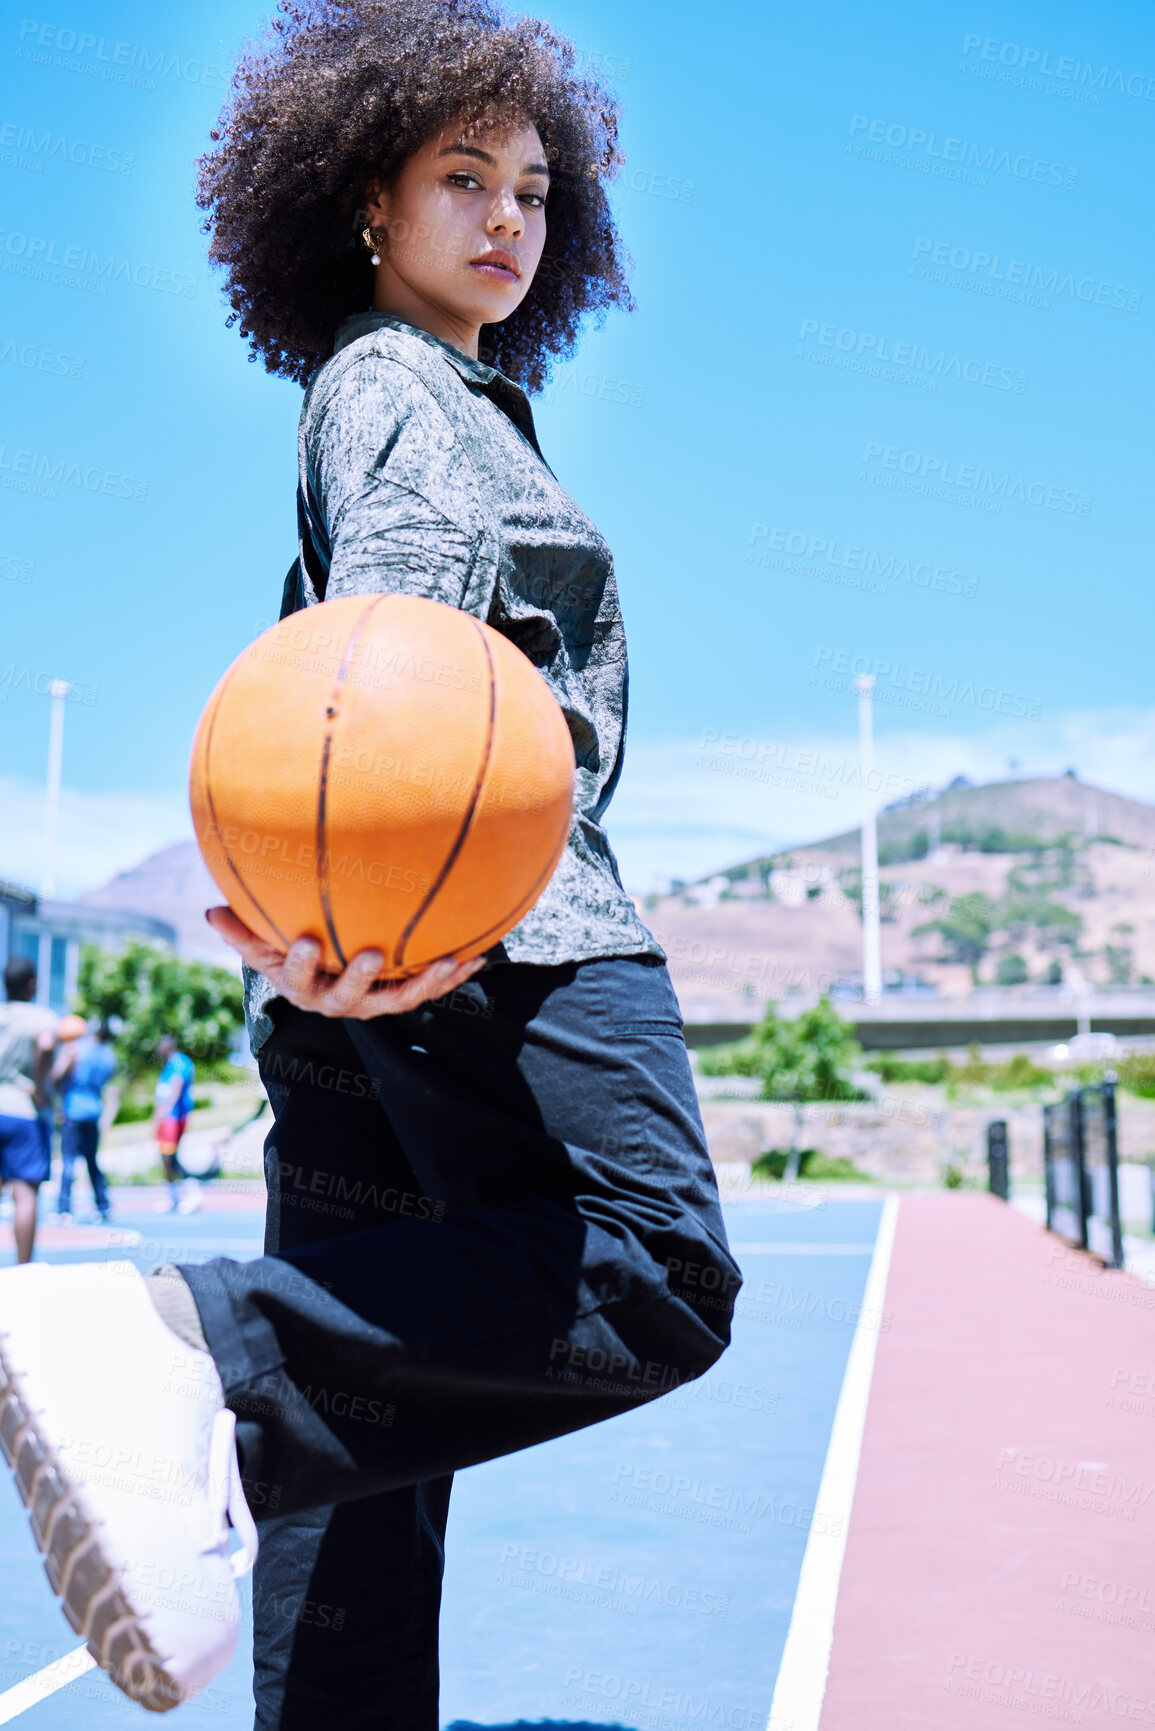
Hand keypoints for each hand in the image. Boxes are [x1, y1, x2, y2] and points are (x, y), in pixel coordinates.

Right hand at [206, 906, 485, 1019]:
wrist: (324, 977)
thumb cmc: (289, 950)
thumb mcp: (263, 945)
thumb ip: (241, 931)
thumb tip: (210, 912)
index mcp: (302, 987)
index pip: (295, 976)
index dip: (299, 962)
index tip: (304, 941)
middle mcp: (337, 1002)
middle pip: (348, 996)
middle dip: (360, 977)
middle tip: (372, 954)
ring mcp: (371, 1004)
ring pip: (397, 1000)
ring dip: (423, 983)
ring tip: (446, 963)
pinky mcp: (399, 998)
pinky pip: (427, 989)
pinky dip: (452, 976)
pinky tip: (478, 957)